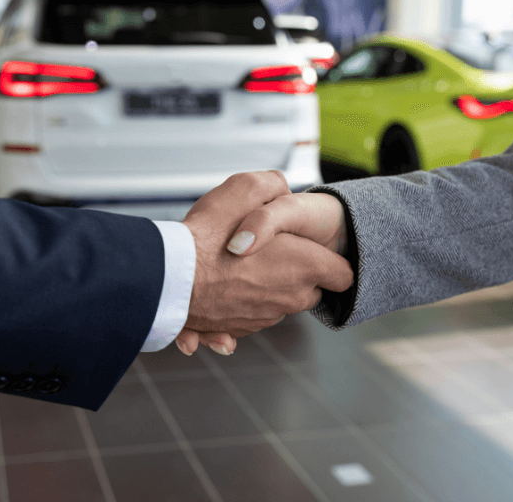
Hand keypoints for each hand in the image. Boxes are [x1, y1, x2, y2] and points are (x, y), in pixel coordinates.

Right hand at [176, 192, 349, 354]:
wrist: (167, 280)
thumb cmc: (205, 237)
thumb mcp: (243, 188)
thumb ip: (272, 184)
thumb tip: (281, 187)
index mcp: (305, 267)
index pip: (344, 274)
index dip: (330, 258)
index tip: (311, 249)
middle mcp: (291, 298)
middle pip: (311, 290)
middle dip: (297, 272)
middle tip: (269, 251)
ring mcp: (265, 317)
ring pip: (278, 301)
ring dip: (266, 286)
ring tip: (238, 265)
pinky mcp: (239, 329)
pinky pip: (250, 314)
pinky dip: (240, 302)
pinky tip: (220, 284)